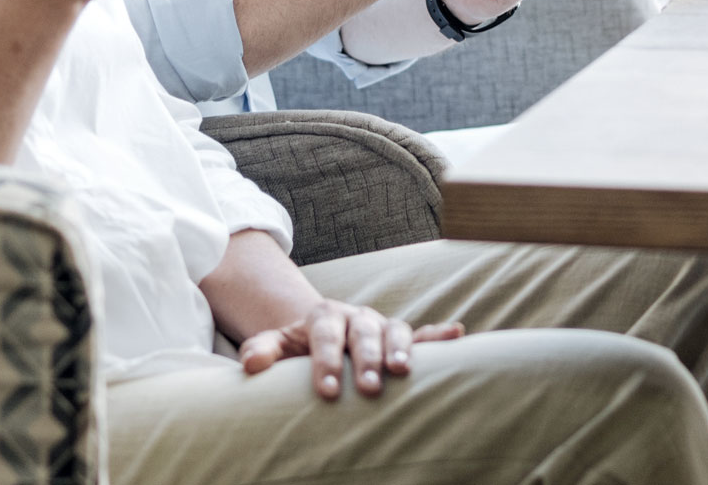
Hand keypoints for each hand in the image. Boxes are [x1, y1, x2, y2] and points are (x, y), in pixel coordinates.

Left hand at [237, 298, 463, 399]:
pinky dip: (438, 336)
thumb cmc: (298, 348)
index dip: (326, 361)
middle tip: (367, 387)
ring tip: (401, 371)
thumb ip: (261, 350)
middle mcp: (356, 316)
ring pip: (394, 330)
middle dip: (365, 359)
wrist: (320, 333)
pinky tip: (457, 334)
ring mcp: (381, 326)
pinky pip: (422, 335)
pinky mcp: (400, 337)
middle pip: (362, 333)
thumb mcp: (276, 344)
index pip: (325, 334)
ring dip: (400, 349)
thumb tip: (250, 364)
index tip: (326, 390)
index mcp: (324, 315)